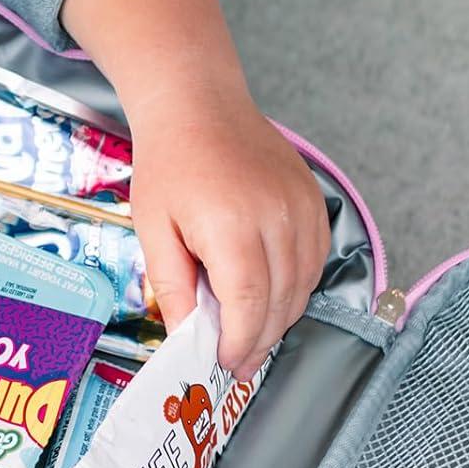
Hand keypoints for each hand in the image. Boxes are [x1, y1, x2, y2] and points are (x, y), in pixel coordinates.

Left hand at [130, 96, 329, 379]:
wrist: (199, 105)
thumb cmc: (171, 162)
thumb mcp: (152, 228)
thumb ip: (172, 286)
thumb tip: (185, 337)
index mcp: (230, 226)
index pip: (249, 305)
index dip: (241, 343)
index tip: (226, 362)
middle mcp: (276, 217)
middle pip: (281, 302)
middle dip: (260, 340)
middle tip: (239, 362)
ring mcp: (301, 207)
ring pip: (304, 285)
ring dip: (281, 317)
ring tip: (254, 334)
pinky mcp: (314, 200)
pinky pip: (316, 260)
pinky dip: (298, 286)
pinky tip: (273, 294)